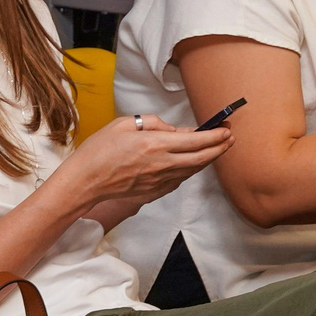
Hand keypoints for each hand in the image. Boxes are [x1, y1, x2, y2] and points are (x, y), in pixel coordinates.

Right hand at [60, 114, 231, 213]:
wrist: (85, 182)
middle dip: (220, 147)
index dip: (215, 135)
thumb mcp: (123, 124)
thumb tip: (173, 129)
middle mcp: (162, 164)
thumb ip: (152, 123)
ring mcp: (160, 181)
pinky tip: (194, 163)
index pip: (195, 140)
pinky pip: (180, 179)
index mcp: (155, 145)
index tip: (226, 129)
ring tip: (218, 148)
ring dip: (209, 159)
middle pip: (201, 158)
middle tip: (230, 138)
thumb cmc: (99, 151)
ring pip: (193, 170)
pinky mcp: (155, 191)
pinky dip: (191, 170)